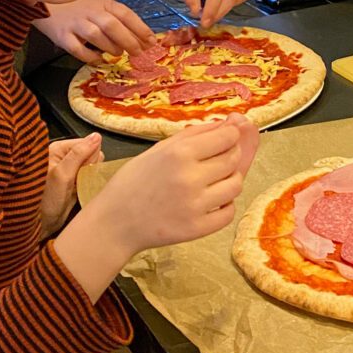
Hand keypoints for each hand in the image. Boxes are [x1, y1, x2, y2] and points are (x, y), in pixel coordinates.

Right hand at [35, 0, 157, 62]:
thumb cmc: (80, 9)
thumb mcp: (101, 9)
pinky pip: (76, 48)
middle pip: (112, 25)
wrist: (47, 4)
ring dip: (110, 46)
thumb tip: (144, 40)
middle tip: (138, 53)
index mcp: (103, 4)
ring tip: (117, 53)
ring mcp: (75, 23)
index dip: (140, 28)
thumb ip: (119, 22)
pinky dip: (89, 56)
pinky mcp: (61, 35)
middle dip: (128, 40)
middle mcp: (90, 12)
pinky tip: (97, 59)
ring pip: (95, 35)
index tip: (152, 41)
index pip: (125, 14)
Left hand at [40, 134, 103, 237]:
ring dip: (91, 178)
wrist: (37, 225)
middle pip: (92, 155)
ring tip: (79, 188)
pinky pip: (89, 179)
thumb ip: (79, 154)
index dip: (90, 156)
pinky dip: (90, 185)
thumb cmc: (44, 199)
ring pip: (92, 168)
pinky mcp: (73, 184)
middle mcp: (64, 158)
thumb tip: (96, 136)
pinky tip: (83, 192)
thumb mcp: (62, 175)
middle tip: (79, 181)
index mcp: (59, 149)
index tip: (83, 171)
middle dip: (91, 168)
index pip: (87, 143)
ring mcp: (69, 171)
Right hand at [52, 115, 257, 301]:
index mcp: (180, 153)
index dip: (230, 135)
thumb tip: (229, 123)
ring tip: (214, 180)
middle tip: (218, 158)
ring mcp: (195, 206)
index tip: (225, 138)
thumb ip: (195, 134)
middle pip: (233, 159)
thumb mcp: (160, 148)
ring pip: (236, 186)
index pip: (227, 137)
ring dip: (230, 180)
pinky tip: (210, 201)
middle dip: (231, 154)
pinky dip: (224, 205)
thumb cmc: (136, 179)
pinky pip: (228, 213)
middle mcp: (190, 178)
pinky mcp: (197, 229)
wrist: (116, 221)